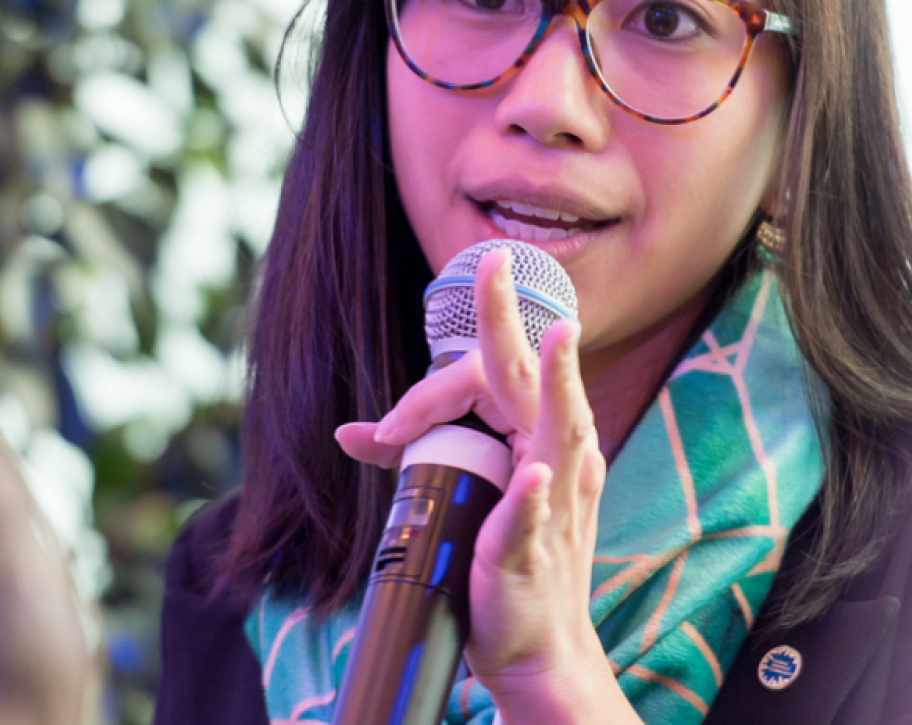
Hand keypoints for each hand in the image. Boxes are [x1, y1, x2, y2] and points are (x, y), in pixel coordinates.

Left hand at [334, 249, 624, 720]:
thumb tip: (350, 432)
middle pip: (533, 375)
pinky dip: (534, 491)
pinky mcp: (533, 549)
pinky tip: (535, 470)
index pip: (495, 380)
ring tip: (556, 341)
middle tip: (495, 263)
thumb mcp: (458, 495)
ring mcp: (554, 501)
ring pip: (561, 428)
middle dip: (512, 318)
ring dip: (556, 384)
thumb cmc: (499, 563)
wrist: (535, 649)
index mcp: (539, 437)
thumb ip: (413, 458)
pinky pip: (538, 513)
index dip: (432, 389)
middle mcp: (556, 457)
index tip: (387, 427)